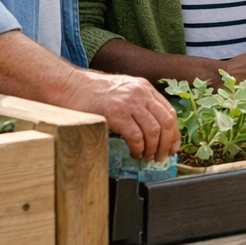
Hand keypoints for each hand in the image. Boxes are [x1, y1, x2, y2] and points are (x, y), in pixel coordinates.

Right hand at [60, 69, 179, 160]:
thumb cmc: (94, 92)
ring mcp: (129, 103)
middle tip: (162, 156)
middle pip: (166, 122)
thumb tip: (153, 129)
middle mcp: (141, 93)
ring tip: (146, 157)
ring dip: (153, 149)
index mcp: (144, 87)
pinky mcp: (116, 115)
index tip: (173, 146)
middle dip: (167, 144)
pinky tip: (134, 153)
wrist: (71, 86)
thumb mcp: (124, 90)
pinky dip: (139, 149)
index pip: (170, 112)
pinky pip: (136, 137)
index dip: (174, 133)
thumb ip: (139, 103)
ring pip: (154, 131)